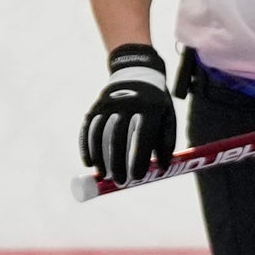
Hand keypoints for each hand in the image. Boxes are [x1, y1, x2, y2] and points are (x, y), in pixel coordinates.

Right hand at [83, 45, 176, 185]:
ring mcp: (108, 104)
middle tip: (120, 182)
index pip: (143, 137)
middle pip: (118, 138)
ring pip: (100, 134)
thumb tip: (162, 170)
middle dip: (117, 163)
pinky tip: (89, 163)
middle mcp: (127, 104)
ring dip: (100, 157)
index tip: (137, 178)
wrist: (137, 72)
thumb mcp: (168, 118)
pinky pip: (88, 129)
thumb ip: (166, 143)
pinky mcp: (96, 106)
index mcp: (150, 108)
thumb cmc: (156, 104)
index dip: (139, 159)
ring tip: (104, 175)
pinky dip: (87, 147)